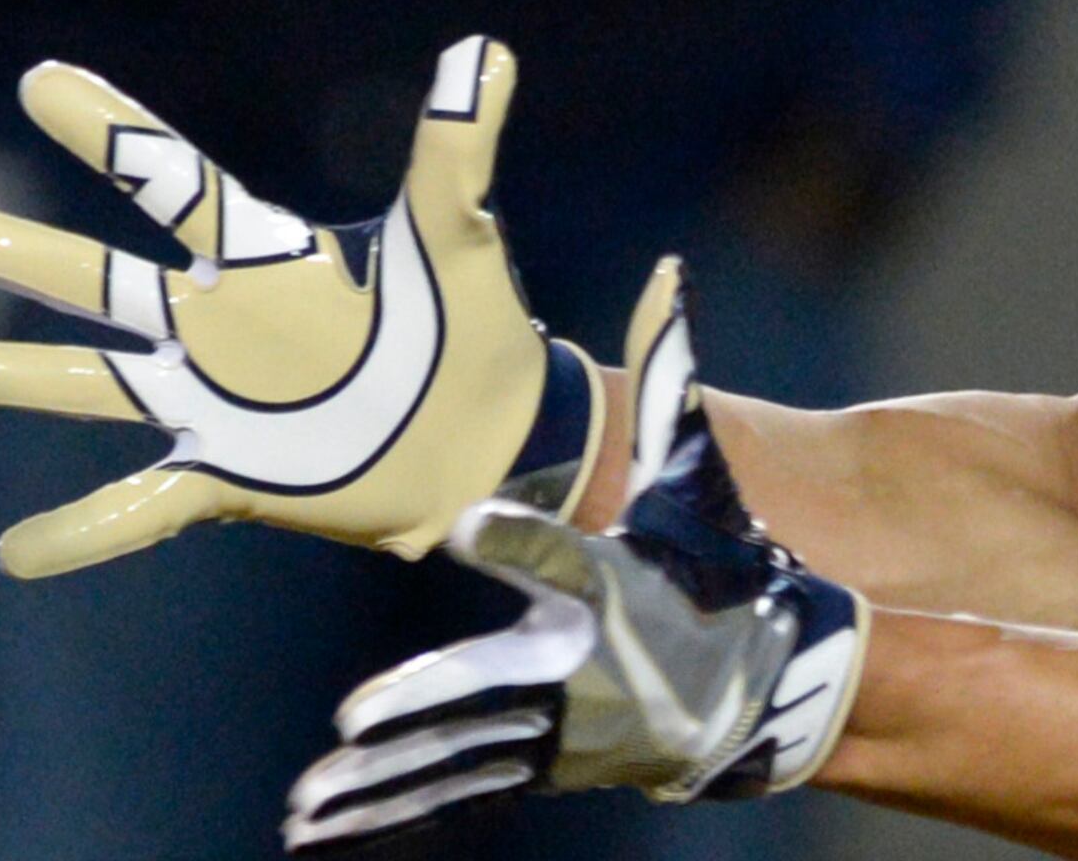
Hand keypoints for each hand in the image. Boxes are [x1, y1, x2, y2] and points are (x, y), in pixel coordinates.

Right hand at [0, 35, 599, 570]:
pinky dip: (82, 530)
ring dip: (3, 377)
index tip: (40, 80)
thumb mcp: (458, 239)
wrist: (493, 441)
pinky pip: (140, 502)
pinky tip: (14, 552)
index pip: (171, 181)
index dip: (109, 132)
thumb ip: (455, 154)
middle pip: (97, 280)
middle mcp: (218, 325)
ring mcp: (213, 404)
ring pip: (87, 383)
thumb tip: (484, 54)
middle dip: (21, 255)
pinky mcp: (230, 477)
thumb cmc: (474, 328)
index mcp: (265, 257)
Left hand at [282, 260, 868, 849]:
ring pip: (460, 760)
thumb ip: (672, 385)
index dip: (519, 535)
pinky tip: (321, 830)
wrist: (766, 683)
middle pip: (492, 691)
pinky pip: (453, 792)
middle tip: (351, 723)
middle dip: (421, 709)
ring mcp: (558, 734)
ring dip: (382, 785)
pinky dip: (389, 812)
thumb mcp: (694, 479)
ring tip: (311, 802)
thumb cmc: (710, 566)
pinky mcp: (537, 766)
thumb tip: (669, 273)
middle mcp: (583, 671)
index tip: (469, 520)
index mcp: (611, 588)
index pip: (564, 556)